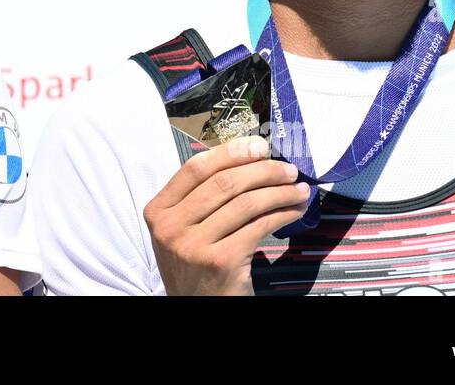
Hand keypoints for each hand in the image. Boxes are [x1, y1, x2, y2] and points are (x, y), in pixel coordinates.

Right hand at [143, 135, 309, 295]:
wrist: (197, 308)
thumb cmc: (196, 265)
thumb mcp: (183, 229)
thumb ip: (200, 198)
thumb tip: (247, 159)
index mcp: (157, 211)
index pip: (195, 168)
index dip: (230, 152)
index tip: (258, 146)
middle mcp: (170, 227)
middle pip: (223, 183)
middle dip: (263, 170)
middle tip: (287, 169)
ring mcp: (193, 245)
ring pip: (245, 203)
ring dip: (278, 192)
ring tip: (297, 189)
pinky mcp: (221, 261)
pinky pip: (258, 226)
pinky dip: (282, 214)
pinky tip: (293, 211)